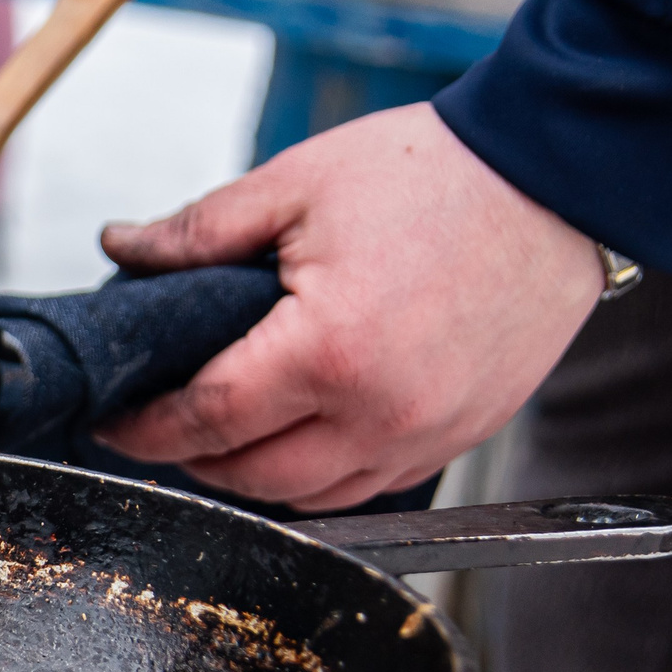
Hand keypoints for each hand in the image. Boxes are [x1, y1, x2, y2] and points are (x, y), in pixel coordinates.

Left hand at [92, 104, 603, 509]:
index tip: (112, 420)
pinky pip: (370, 488)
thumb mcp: (296, 184)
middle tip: (157, 423)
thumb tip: (120, 249)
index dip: (147, 427)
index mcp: (328, 350)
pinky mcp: (464, 436)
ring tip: (219, 432)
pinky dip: (319, 476)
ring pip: (311, 498)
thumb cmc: (434, 174)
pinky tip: (294, 437)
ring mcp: (429, 434)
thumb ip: (197, 231)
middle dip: (190, 458)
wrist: (559, 178)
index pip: (207, 419)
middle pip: (251, 477)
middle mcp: (381, 412)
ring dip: (253, 476)